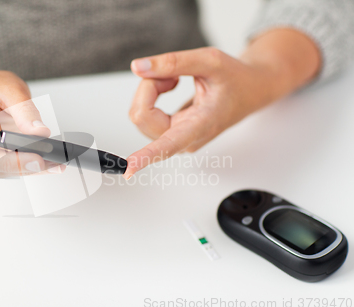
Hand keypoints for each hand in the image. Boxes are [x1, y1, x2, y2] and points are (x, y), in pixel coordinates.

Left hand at [124, 46, 305, 178]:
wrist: (251, 90)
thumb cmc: (236, 78)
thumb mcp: (210, 61)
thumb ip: (173, 63)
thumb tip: (137, 67)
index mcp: (201, 125)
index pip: (168, 145)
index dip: (146, 157)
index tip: (129, 170)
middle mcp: (185, 140)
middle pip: (142, 116)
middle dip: (149, 87)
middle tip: (172, 75)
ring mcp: (177, 139)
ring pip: (139, 115)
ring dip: (150, 90)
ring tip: (174, 80)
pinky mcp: (169, 134)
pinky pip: (143, 114)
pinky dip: (150, 95)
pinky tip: (170, 86)